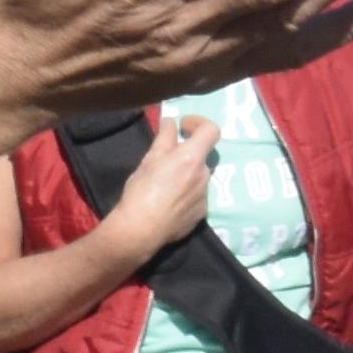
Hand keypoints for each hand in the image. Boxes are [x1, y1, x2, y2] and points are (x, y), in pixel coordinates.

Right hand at [105, 109, 219, 255]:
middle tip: (164, 160)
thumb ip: (164, 138)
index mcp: (192, 159)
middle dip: (186, 154)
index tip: (183, 126)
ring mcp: (205, 197)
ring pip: (198, 177)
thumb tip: (171, 122)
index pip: (211, 130)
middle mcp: (204, 176)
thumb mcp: (149, 159)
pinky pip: (196, 196)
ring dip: (185, 174)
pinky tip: (168, 202)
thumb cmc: (142, 191)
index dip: (199, 123)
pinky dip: (186, 193)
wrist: (141, 230)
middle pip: (201, 156)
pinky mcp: (201, 214)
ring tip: (163, 185)